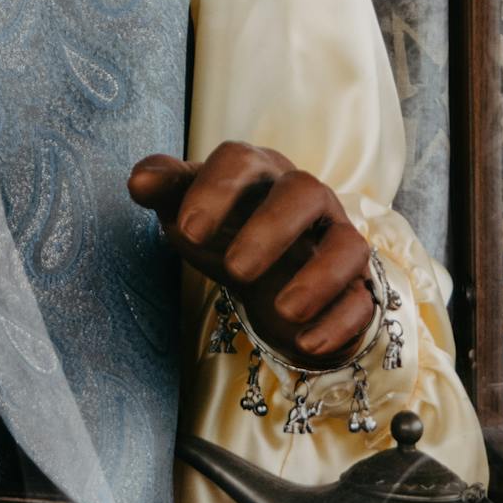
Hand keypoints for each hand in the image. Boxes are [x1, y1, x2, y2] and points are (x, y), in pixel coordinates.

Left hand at [128, 142, 374, 368]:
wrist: (268, 270)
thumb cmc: (223, 227)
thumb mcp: (188, 208)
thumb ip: (165, 189)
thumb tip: (139, 180)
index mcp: (257, 170)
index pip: (242, 160)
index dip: (216, 189)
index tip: (188, 229)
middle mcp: (304, 197)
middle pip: (302, 192)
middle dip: (270, 230)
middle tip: (235, 270)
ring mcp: (335, 238)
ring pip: (346, 243)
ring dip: (317, 277)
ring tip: (281, 310)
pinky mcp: (355, 284)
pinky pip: (362, 299)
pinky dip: (337, 322)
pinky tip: (305, 343)